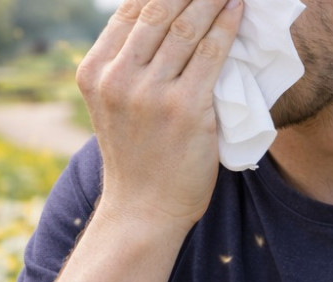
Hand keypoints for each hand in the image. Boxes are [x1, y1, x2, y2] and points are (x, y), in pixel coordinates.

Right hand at [76, 0, 243, 229]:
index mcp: (94, 72)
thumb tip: (162, 18)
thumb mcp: (114, 106)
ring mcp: (150, 94)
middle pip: (158, 8)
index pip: (129, 8)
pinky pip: (211, 54)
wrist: (143, 210)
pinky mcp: (184, 109)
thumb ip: (126, 66)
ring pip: (186, 25)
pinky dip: (227, 25)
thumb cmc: (136, 158)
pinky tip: (238, 8)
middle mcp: (117, 78)